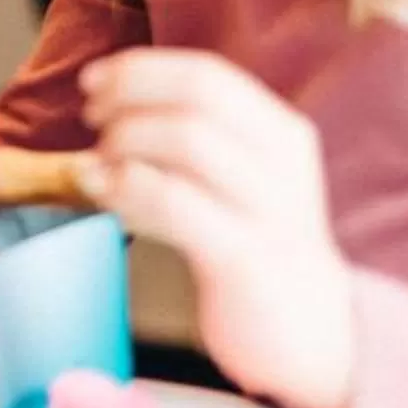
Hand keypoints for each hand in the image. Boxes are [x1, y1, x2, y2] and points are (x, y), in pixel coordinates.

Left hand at [80, 50, 355, 407]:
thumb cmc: (254, 247)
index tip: (93, 81)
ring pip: (187, 138)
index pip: (206, 73)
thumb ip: (188, 136)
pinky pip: (178, 202)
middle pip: (196, 96)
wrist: (315, 338)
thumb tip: (107, 100)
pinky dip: (128, 186)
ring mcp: (270, 209)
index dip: (141, 69)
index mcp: (281, 132)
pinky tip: (103, 192)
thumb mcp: (236, 179)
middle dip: (129, 95)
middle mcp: (283, 162)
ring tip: (98, 166)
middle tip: (92, 120)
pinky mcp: (247, 257)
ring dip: (125, 140)